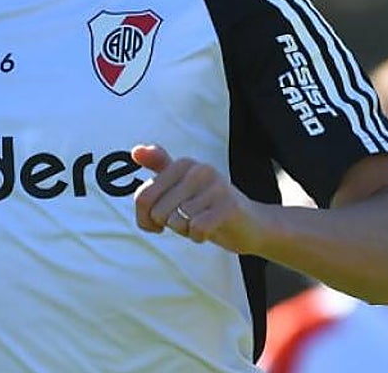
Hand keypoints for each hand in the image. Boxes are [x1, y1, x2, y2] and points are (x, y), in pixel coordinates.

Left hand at [131, 144, 254, 251]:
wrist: (252, 225)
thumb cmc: (207, 208)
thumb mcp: (181, 187)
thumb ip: (159, 168)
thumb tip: (135, 151)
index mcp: (183, 164)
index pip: (142, 197)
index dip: (145, 219)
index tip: (158, 223)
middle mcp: (199, 169)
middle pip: (158, 212)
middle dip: (168, 226)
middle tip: (187, 223)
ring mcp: (215, 185)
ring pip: (176, 221)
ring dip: (185, 231)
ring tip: (201, 223)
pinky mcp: (228, 205)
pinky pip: (196, 229)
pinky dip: (198, 237)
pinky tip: (209, 231)